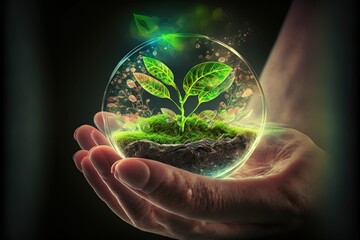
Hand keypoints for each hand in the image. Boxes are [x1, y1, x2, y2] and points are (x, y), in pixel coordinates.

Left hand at [73, 112, 325, 238]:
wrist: (306, 193)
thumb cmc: (306, 171)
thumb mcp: (290, 151)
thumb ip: (246, 147)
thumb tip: (192, 129)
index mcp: (253, 212)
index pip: (200, 203)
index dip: (161, 184)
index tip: (124, 162)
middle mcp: (220, 229)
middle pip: (156, 213)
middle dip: (115, 178)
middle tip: (90, 142)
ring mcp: (201, 226)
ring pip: (144, 214)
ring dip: (107, 180)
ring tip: (86, 142)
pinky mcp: (190, 217)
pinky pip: (150, 206)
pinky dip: (122, 183)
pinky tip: (107, 152)